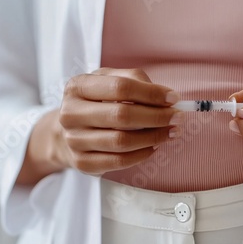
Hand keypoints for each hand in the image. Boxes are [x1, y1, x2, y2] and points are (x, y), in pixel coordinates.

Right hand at [57, 68, 182, 174]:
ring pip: (122, 141)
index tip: (173, 99)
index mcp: (78, 86)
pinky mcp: (82, 162)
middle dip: (156, 117)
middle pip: (122, 115)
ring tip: (169, 132)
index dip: (151, 93)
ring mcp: (74, 140)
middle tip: (177, 117)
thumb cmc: (95, 102)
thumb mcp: (109, 80)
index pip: (121, 87)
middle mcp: (70, 113)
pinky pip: (119, 161)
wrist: (65, 132)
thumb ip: (135, 80)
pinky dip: (142, 154)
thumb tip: (166, 97)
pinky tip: (153, 146)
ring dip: (153, 137)